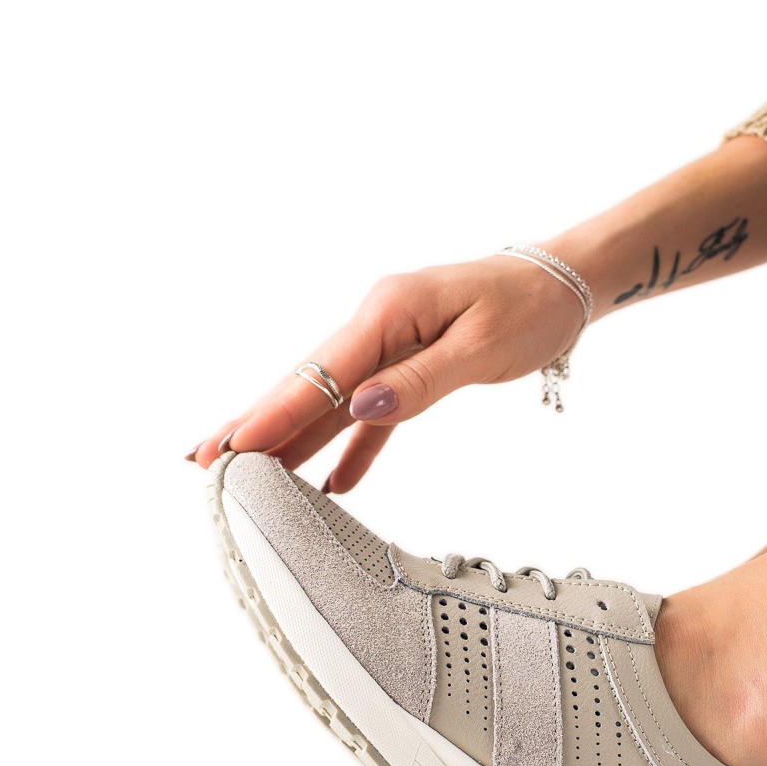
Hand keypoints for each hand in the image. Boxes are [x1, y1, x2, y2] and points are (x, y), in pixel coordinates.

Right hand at [189, 255, 583, 491]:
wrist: (563, 284)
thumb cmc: (530, 306)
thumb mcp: (482, 345)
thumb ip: (422, 380)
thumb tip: (362, 409)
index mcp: (389, 311)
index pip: (320, 372)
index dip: (274, 414)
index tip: (232, 447)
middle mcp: (379, 327)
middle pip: (308, 384)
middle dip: (257, 424)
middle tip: (203, 461)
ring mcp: (391, 347)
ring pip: (331, 401)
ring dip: (289, 436)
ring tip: (243, 471)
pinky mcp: (410, 368)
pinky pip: (372, 414)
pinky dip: (351, 447)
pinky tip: (330, 480)